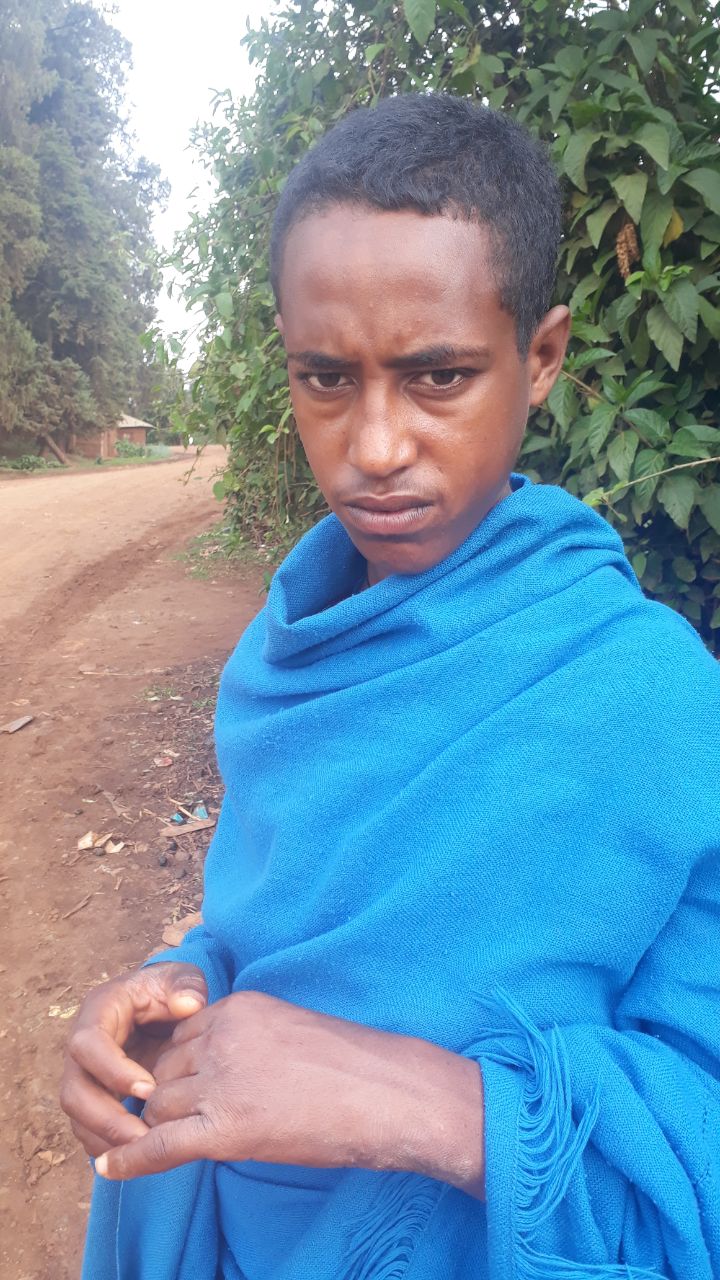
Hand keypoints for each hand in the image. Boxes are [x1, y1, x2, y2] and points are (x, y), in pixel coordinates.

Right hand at [60, 962, 207, 1157]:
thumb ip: (187, 985)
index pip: (88, 1045)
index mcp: (98, 1012)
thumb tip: (189, 1005)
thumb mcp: (181, 979)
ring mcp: (84, 1075)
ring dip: (107, 1139)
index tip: (149, 1090)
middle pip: (74, 1090)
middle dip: (105, 1118)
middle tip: (143, 1136)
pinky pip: (89, 1130)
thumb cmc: (169, 990)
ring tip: (144, 1152)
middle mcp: (82, 1047)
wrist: (161, 1004)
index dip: (112, 1070)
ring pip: (77, 1117)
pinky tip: (139, 1156)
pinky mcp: (94, 1097)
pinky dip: (109, 1146)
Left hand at [93, 991, 483, 1195]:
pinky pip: (162, 1142)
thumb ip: (250, 1039)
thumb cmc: (356, 1066)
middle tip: (169, 1121)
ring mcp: (224, 1080)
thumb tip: (221, 1067)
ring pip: (158, 1102)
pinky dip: (132, 1158)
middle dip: (163, 1096)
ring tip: (148, 1144)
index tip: (180, 1087)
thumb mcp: (292, 1030)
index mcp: (241, 1008)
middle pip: (163, 1067)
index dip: (178, 1066)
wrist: (391, 1094)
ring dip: (156, 1124)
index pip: (181, 1034)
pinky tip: (110, 1167)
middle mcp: (224, 1036)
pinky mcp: (229, 1128)